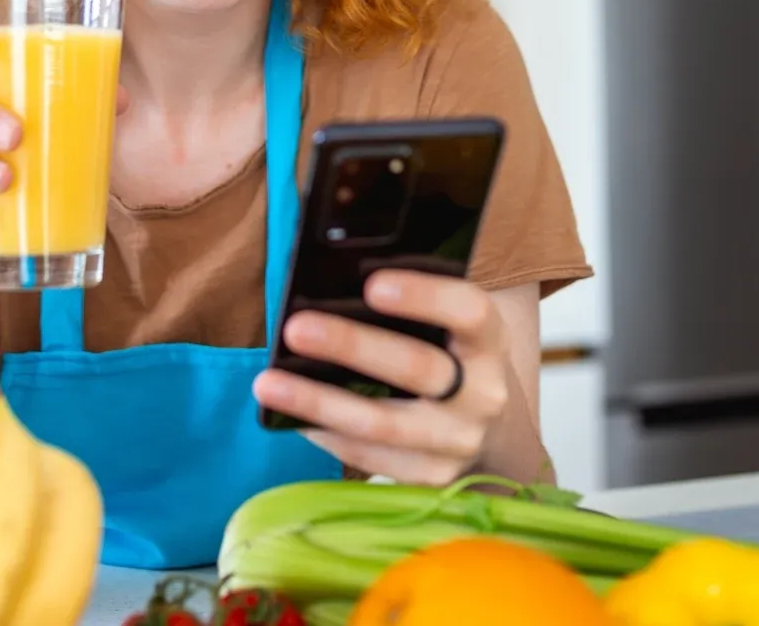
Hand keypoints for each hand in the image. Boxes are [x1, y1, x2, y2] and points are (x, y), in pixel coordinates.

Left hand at [251, 270, 510, 485]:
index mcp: (489, 340)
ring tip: (268, 384)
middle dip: (353, 347)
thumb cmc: (450, 354)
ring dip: (319, 402)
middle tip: (295, 328)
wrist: (490, 429)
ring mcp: (458, 442)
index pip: (469, 312)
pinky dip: (325, 433)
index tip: (372, 284)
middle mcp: (483, 395)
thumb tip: (329, 281)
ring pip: (382, 423)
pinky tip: (291, 415)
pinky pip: (367, 456)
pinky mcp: (430, 477)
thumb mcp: (449, 324)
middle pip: (418, 368)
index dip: (424, 297)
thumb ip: (409, 302)